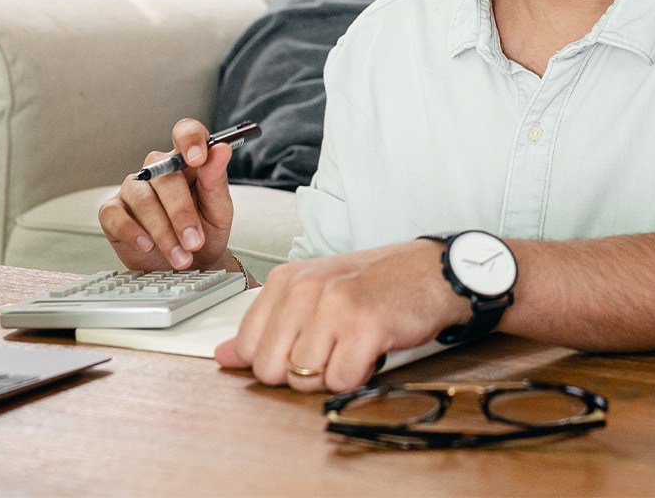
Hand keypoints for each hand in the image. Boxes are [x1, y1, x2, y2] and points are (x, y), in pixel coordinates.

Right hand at [98, 118, 233, 271]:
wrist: (193, 266)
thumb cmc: (206, 232)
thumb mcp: (219, 209)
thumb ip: (217, 180)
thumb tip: (221, 149)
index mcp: (186, 161)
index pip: (185, 133)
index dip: (190, 140)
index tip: (198, 159)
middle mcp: (157, 170)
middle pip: (163, 176)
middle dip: (181, 213)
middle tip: (194, 242)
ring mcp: (133, 189)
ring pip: (142, 199)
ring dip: (163, 231)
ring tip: (180, 256)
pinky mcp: (113, 212)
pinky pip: (115, 214)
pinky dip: (133, 232)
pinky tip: (148, 245)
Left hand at [215, 240, 465, 392]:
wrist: (432, 272)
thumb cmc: (375, 284)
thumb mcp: (314, 294)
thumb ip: (267, 325)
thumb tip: (223, 356)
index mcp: (285, 279)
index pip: (248, 345)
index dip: (276, 360)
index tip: (303, 347)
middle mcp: (304, 289)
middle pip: (270, 368)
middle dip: (300, 372)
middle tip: (331, 349)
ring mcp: (333, 306)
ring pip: (303, 379)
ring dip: (331, 373)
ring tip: (352, 346)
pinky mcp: (363, 327)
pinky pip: (339, 381)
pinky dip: (357, 376)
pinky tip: (369, 351)